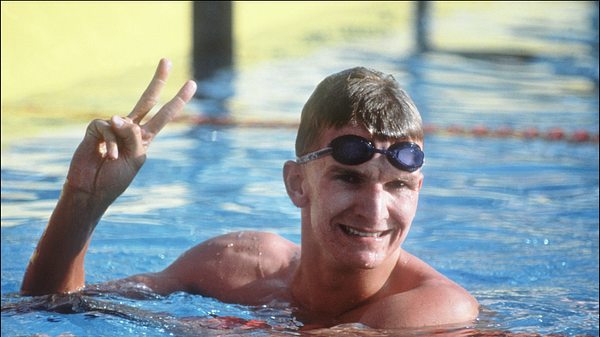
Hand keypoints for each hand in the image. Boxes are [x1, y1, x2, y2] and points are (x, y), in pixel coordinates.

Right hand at [65, 59, 196, 205]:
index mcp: (144, 138)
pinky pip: (108, 127)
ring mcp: (113, 127)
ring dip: (121, 140)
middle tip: (167, 60)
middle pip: (147, 100)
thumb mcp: (134, 159)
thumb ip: (134, 138)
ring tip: (112, 158)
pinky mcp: (95, 128)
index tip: (192, 83)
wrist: (91, 191)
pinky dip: (108, 143)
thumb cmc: (114, 179)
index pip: (164, 116)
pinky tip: (105, 155)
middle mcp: (131, 129)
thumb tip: (119, 117)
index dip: (178, 101)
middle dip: (158, 80)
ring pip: (126, 121)